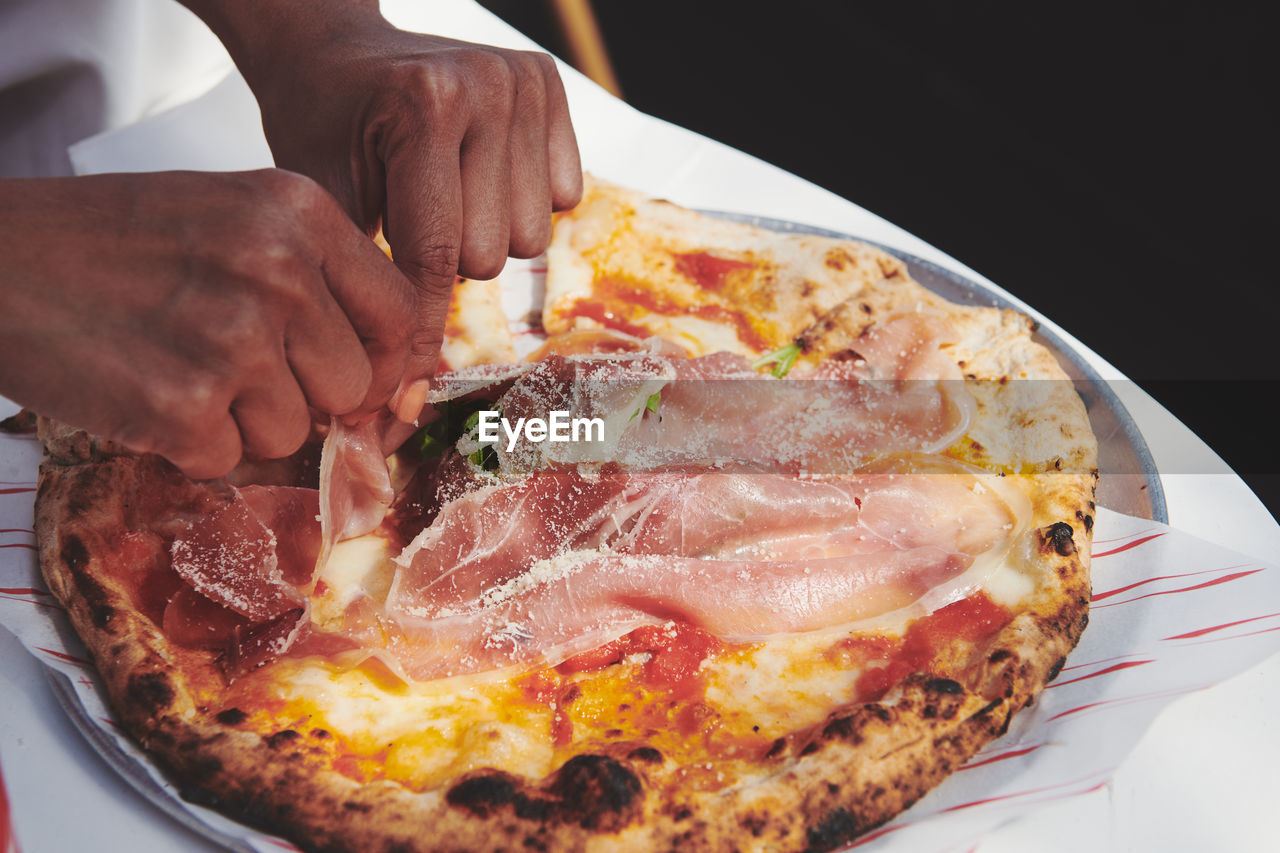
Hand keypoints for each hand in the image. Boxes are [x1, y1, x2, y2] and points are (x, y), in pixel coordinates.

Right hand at [0, 170, 415, 477]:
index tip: (357, 382)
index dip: (383, 363)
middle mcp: (277, 270)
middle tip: (233, 367)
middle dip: (303, 395)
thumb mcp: (230, 218)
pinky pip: (228, 460)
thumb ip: (315, 279)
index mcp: (298, 213)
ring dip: (240, 421)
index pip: (399, 314)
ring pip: (293, 431)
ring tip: (175, 364)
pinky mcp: (181, 405)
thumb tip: (385, 374)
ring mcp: (231, 338)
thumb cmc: (106, 241)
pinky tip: (144, 391)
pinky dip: (188, 445)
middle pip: (351, 385)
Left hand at [184, 0, 582, 413]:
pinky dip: (519, 203)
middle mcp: (487, 85)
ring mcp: (524, 81)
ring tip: (441, 199)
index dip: (420, 327)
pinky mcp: (549, 84)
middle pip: (489, 255)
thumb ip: (360, 294)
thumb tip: (394, 407)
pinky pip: (561, 197)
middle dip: (444, 264)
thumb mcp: (321, 206)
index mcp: (424, 106)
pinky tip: (478, 177)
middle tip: (408, 228)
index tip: (403, 383)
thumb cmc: (321, 130)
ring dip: (483, 237)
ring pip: (528, 238)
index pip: (436, 253)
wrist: (333, 51)